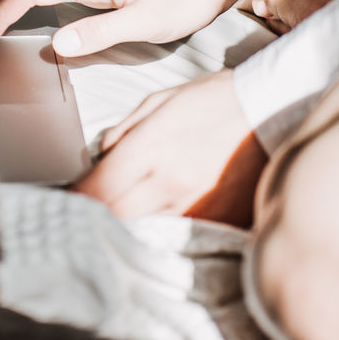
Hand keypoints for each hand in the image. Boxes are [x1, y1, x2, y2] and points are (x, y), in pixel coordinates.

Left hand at [71, 70, 267, 226]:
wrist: (272, 108)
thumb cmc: (212, 100)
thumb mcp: (159, 101)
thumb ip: (123, 130)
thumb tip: (100, 156)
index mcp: (149, 148)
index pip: (98, 190)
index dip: (76, 201)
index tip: (66, 202)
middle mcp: (169, 182)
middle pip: (116, 219)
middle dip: (94, 220)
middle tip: (84, 217)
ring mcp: (197, 206)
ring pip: (146, 235)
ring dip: (127, 231)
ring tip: (116, 225)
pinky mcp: (221, 220)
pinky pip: (181, 238)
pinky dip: (163, 236)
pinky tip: (156, 228)